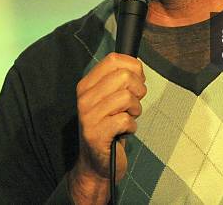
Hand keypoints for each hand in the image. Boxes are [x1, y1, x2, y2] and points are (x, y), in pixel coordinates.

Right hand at [69, 53, 146, 203]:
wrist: (96, 163)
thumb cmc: (108, 126)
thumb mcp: (110, 98)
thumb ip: (120, 79)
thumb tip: (137, 66)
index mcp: (87, 84)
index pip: (113, 59)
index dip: (133, 67)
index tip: (136, 80)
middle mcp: (84, 98)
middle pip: (124, 76)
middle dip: (138, 89)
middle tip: (133, 103)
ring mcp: (88, 116)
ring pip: (127, 97)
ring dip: (135, 110)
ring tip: (127, 117)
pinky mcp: (96, 134)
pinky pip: (126, 120)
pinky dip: (132, 126)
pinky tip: (124, 131)